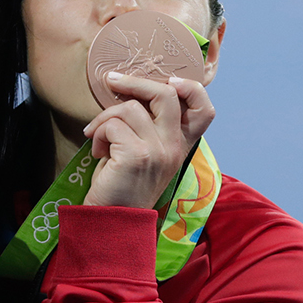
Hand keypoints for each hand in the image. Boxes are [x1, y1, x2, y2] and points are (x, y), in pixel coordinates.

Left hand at [81, 73, 215, 208]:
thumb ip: (149, 126)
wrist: (112, 221)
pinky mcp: (137, 155)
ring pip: (130, 108)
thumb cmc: (123, 185)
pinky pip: (112, 125)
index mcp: (181, 146)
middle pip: (166, 94)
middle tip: (112, 81)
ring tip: (99, 138)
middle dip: (135, 82)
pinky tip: (98, 151)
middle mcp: (175, 147)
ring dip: (105, 119)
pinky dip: (98, 134)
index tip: (167, 80)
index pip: (204, 110)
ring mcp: (159, 151)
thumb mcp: (146, 153)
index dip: (190, 87)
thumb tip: (132, 90)